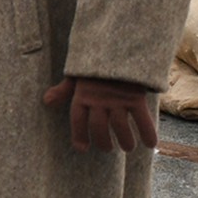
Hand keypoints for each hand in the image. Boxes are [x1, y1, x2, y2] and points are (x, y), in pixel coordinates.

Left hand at [42, 75, 157, 152]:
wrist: (119, 48)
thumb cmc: (95, 66)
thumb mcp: (77, 75)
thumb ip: (64, 90)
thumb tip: (46, 101)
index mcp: (82, 95)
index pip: (78, 120)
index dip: (79, 135)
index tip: (82, 148)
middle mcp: (99, 100)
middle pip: (99, 127)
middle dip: (103, 141)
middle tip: (108, 149)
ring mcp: (118, 99)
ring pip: (120, 127)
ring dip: (125, 140)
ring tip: (128, 148)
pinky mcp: (136, 97)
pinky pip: (142, 119)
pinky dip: (147, 133)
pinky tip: (151, 144)